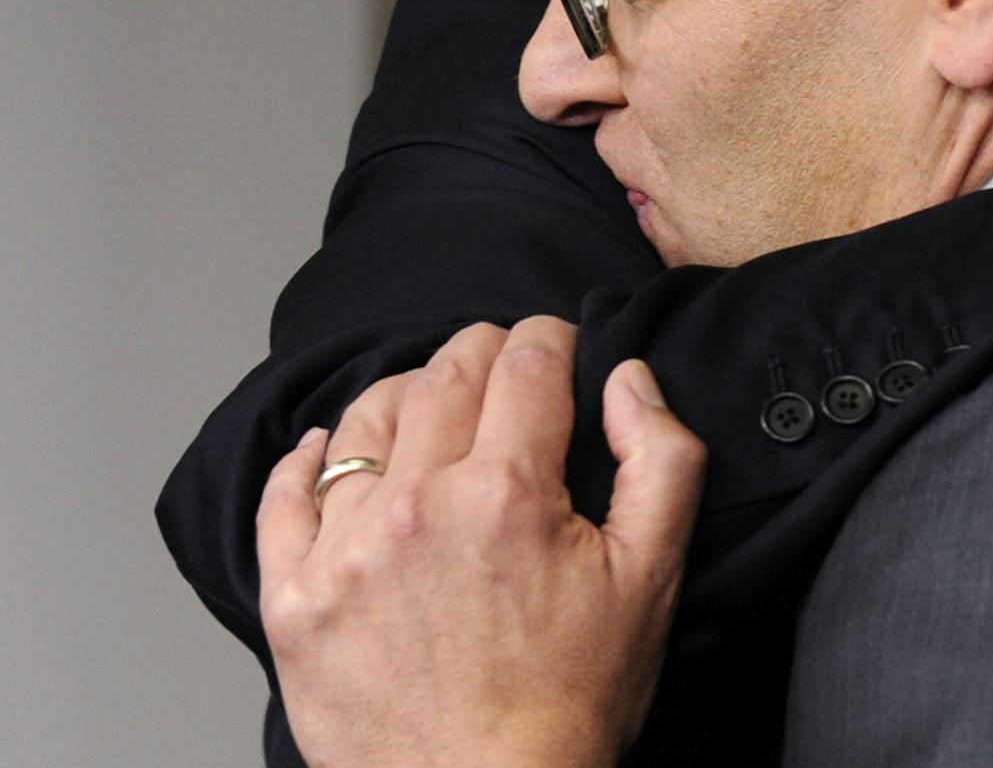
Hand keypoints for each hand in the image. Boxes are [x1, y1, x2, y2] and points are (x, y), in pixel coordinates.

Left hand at [257, 317, 706, 767]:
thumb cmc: (572, 703)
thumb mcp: (654, 577)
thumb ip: (659, 458)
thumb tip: (626, 378)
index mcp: (509, 493)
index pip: (527, 360)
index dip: (551, 338)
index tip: (559, 349)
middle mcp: (417, 506)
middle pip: (447, 375)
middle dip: (486, 354)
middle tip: (507, 369)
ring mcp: (345, 551)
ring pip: (367, 420)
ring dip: (408, 394)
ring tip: (433, 409)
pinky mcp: (294, 599)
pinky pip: (285, 496)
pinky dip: (308, 457)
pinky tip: (330, 448)